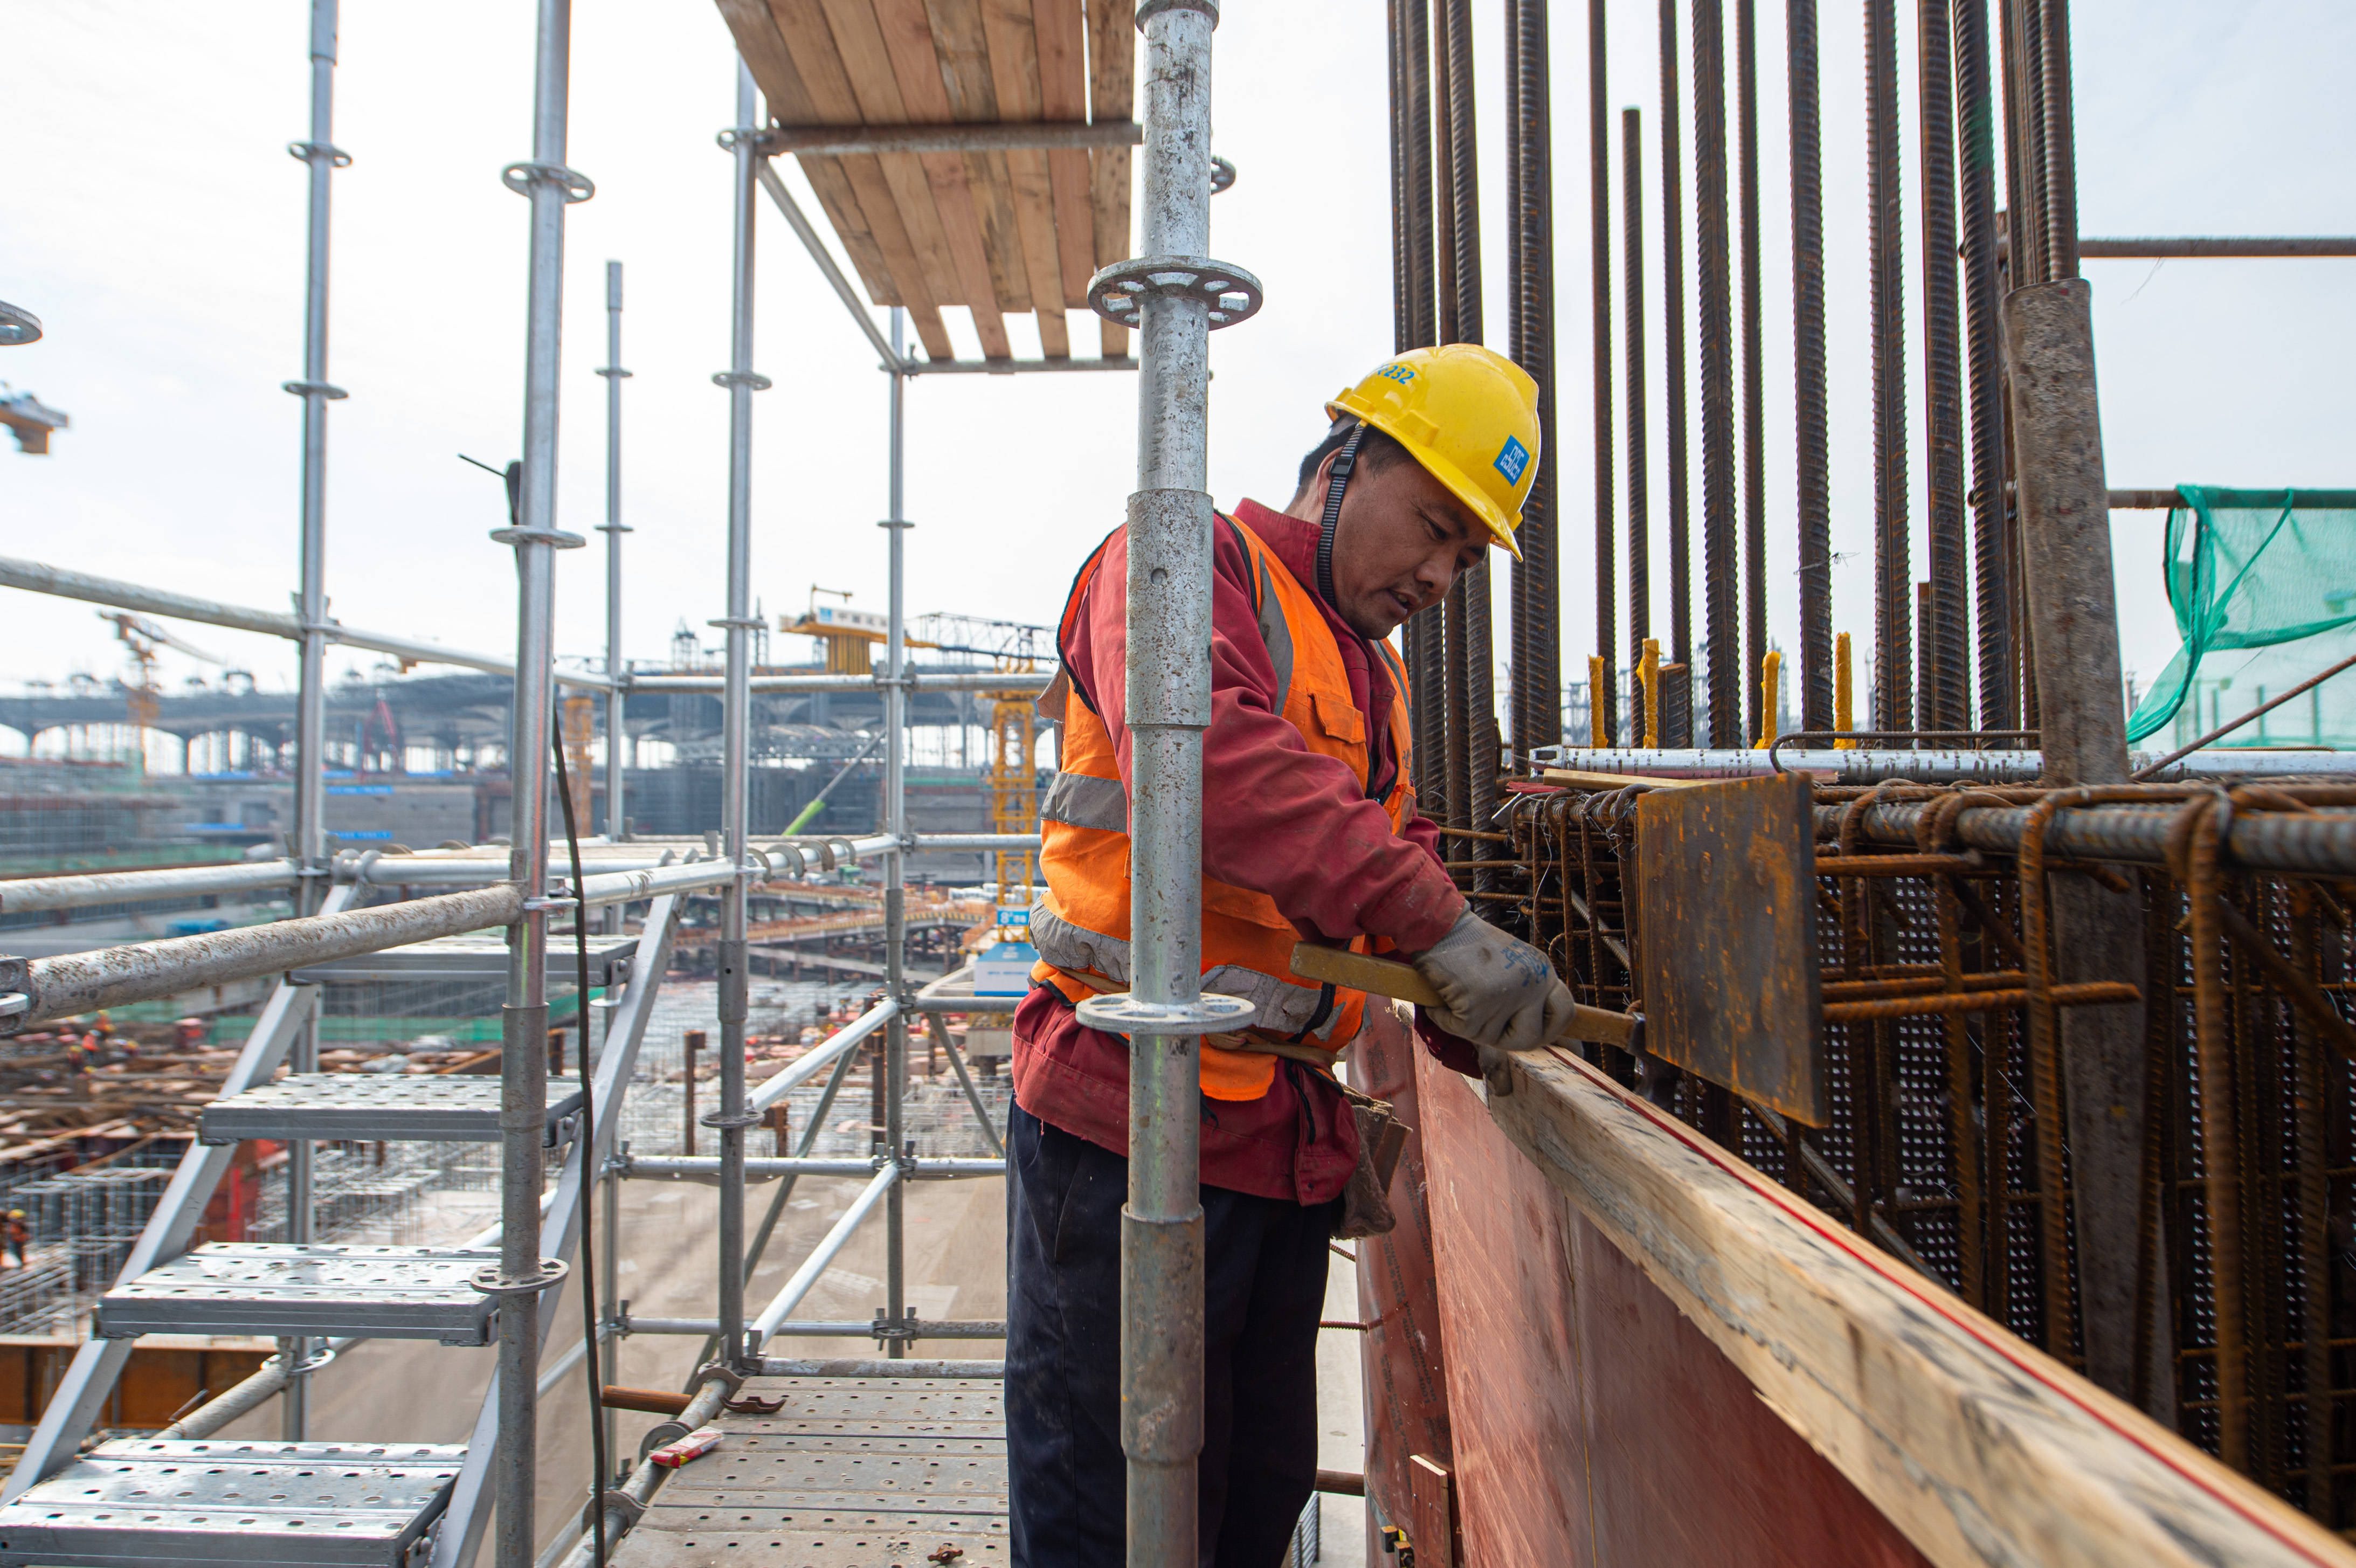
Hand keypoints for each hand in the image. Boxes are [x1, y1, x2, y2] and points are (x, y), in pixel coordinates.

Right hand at [1408, 910, 1576, 1081]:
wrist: (1440, 924)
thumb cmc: (1469, 944)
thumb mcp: (1514, 963)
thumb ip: (1527, 992)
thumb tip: (1531, 1030)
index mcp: (1543, 972)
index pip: (1565, 1013)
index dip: (1549, 1029)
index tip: (1532, 1031)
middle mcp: (1531, 984)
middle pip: (1531, 1039)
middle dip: (1507, 1040)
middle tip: (1486, 1027)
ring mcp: (1506, 995)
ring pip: (1490, 1038)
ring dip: (1468, 1025)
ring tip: (1457, 1000)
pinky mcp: (1477, 1005)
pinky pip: (1461, 1030)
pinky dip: (1445, 1019)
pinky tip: (1441, 1001)